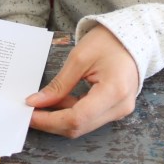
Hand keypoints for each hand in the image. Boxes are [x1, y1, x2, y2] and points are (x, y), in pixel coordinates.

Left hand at [27, 24, 139, 138]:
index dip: (50, 120)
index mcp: (113, 92)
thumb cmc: (108, 42)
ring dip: (60, 117)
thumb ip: (58, 85)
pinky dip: (72, 112)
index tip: (29, 113)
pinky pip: (90, 118)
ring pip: (83, 125)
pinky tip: (61, 99)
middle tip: (30, 111)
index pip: (77, 118)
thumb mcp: (79, 58)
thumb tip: (36, 102)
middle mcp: (120, 107)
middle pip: (79, 126)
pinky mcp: (116, 109)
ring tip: (44, 101)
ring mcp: (120, 110)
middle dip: (52, 121)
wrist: (134, 36)